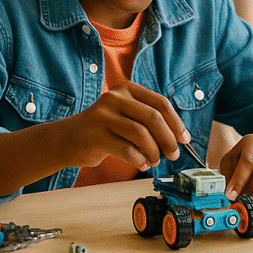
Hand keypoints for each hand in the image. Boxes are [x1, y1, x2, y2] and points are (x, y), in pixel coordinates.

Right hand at [62, 82, 186, 171]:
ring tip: (154, 160)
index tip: (184, 139)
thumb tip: (179, 136)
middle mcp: (115, 98)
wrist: (67, 138)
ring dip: (154, 152)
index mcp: (126, 89)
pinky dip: (139, 160)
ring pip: (141, 135)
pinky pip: (127, 150)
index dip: (176, 122)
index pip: (160, 102)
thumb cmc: (104, 129)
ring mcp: (103, 116)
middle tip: (173, 155)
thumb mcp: (125, 114)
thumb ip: (147, 118)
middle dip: (168, 139)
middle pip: (153, 118)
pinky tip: (141, 164)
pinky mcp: (96, 135)